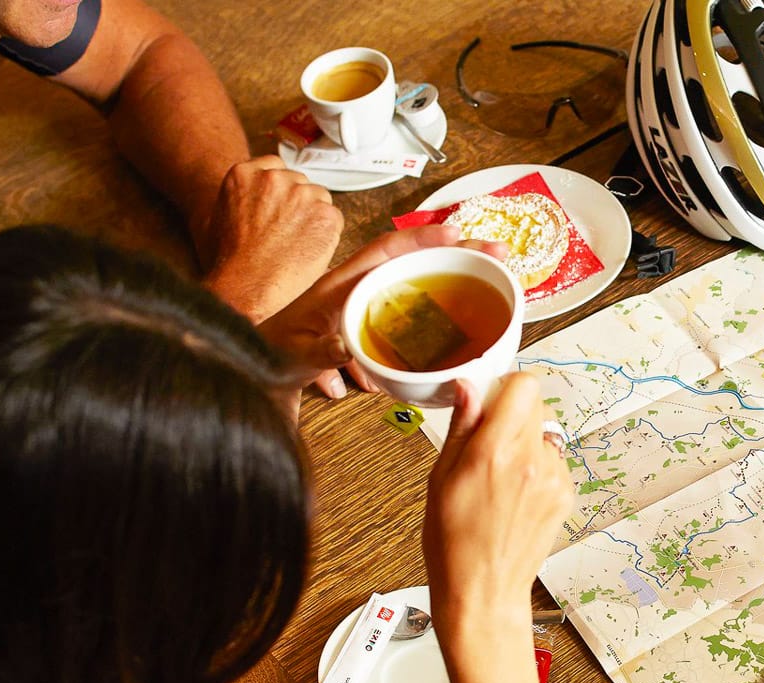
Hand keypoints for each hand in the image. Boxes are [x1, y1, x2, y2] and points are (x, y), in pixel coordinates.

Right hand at [199, 156, 342, 321]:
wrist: (244, 284)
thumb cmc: (232, 259)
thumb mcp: (223, 213)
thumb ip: (247, 194)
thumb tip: (264, 198)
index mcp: (246, 173)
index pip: (277, 169)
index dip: (281, 192)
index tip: (279, 209)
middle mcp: (275, 177)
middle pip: (301, 183)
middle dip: (298, 204)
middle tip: (286, 232)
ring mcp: (301, 194)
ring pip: (320, 199)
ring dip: (314, 218)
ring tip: (294, 244)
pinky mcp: (324, 214)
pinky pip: (334, 219)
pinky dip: (327, 234)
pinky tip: (307, 250)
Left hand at [258, 225, 508, 399]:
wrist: (265, 367)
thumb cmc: (276, 353)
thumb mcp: (293, 354)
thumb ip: (317, 351)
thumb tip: (344, 348)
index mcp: (343, 283)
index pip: (387, 249)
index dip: (422, 239)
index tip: (455, 234)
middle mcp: (364, 286)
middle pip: (418, 258)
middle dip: (460, 251)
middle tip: (497, 251)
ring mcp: (375, 301)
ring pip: (424, 278)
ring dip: (460, 272)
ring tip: (497, 272)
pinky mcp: (381, 320)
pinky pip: (420, 303)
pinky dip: (448, 301)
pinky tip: (473, 310)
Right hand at [422, 374, 571, 637]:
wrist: (483, 592)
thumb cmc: (453, 543)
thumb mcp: (441, 478)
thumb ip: (462, 426)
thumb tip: (467, 387)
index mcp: (495, 452)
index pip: (524, 385)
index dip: (505, 388)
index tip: (490, 403)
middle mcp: (532, 461)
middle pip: (536, 405)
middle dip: (513, 415)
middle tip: (489, 444)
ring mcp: (554, 479)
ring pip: (546, 433)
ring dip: (526, 442)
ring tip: (500, 478)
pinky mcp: (565, 495)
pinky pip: (554, 461)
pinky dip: (538, 467)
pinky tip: (515, 494)